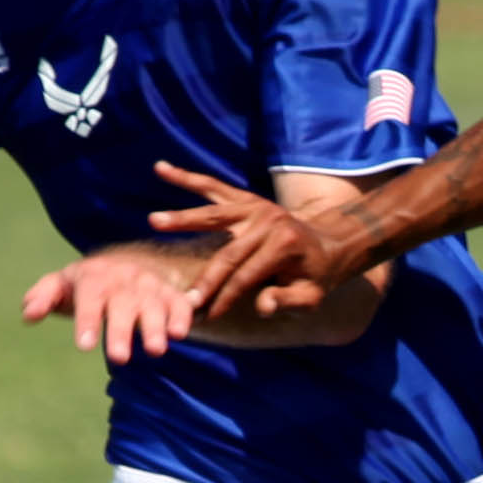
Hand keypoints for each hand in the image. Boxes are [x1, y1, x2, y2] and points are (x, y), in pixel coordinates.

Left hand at [23, 244, 203, 364]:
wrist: (129, 260)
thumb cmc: (88, 283)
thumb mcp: (63, 284)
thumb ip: (44, 296)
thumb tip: (28, 314)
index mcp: (94, 277)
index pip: (90, 298)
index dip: (87, 321)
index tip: (83, 346)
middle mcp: (123, 280)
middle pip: (123, 305)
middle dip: (122, 331)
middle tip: (118, 358)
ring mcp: (149, 286)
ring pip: (154, 305)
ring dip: (155, 327)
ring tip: (155, 351)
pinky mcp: (171, 294)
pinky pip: (179, 303)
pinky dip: (182, 317)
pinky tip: (179, 334)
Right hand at [149, 161, 358, 316]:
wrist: (327, 243)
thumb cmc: (315, 276)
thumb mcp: (311, 296)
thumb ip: (288, 301)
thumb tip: (262, 306)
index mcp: (284, 245)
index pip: (247, 275)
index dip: (224, 297)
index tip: (202, 315)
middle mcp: (269, 221)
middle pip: (227, 252)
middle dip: (204, 277)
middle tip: (180, 297)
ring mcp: (256, 206)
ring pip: (213, 213)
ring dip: (183, 218)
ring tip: (154, 221)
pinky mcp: (246, 199)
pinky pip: (212, 187)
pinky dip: (186, 178)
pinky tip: (161, 168)